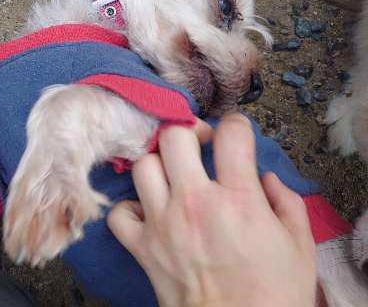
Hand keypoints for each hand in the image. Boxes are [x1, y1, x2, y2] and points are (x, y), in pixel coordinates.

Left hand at [107, 113, 316, 306]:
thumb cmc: (273, 296)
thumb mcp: (299, 246)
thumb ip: (286, 202)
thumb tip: (265, 180)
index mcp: (239, 199)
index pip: (230, 133)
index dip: (235, 127)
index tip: (235, 136)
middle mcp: (195, 204)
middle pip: (174, 138)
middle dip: (189, 134)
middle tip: (199, 147)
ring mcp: (163, 224)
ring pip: (142, 166)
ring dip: (158, 165)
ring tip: (173, 177)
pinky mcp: (142, 248)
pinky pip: (118, 213)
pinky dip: (129, 208)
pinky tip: (149, 212)